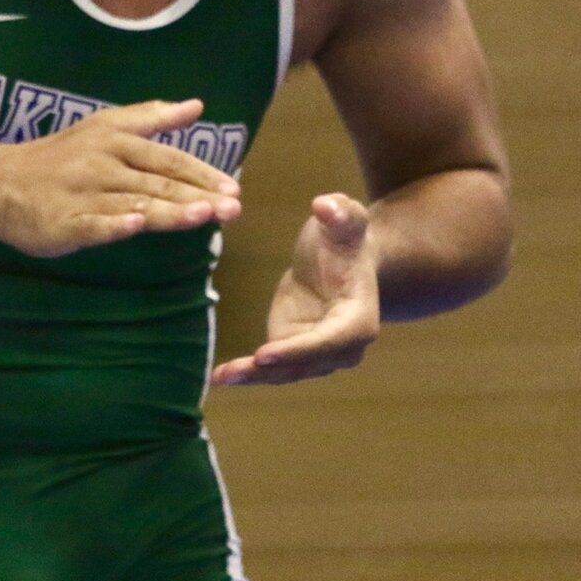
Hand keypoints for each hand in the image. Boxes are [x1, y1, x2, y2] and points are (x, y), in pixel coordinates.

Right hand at [0, 99, 240, 258]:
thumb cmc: (60, 156)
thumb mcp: (104, 126)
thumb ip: (151, 117)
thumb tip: (196, 106)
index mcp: (116, 140)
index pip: (168, 158)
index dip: (202, 173)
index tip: (234, 188)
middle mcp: (102, 164)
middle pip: (158, 182)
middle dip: (198, 195)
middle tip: (233, 209)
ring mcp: (82, 193)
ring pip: (133, 202)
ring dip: (170, 210)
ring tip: (203, 216)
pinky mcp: (62, 222)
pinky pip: (92, 223)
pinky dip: (114, 223)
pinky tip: (135, 224)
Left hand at [211, 193, 378, 386]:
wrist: (343, 257)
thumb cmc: (346, 237)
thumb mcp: (347, 219)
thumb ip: (340, 212)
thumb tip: (324, 204)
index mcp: (360, 318)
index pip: (330, 340)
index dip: (299, 349)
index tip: (266, 352)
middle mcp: (342, 347)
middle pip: (306, 363)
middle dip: (272, 369)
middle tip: (239, 368)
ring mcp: (317, 353)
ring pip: (286, 372)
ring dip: (254, 376)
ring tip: (221, 375)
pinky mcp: (294, 350)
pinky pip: (272, 367)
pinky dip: (248, 372)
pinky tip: (220, 375)